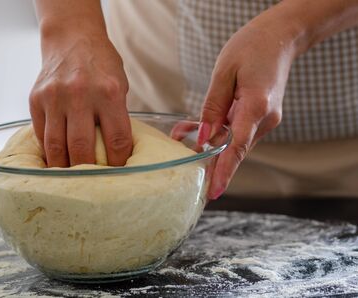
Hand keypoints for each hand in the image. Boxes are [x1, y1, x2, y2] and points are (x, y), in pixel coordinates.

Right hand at [29, 34, 132, 166]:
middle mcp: (80, 94)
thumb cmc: (101, 64)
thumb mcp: (119, 85)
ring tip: (70, 179)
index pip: (116, 140)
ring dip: (63, 168)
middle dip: (87, 172)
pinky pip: (41, 135)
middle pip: (81, 148)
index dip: (118, 163)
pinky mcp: (36, 99)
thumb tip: (115, 154)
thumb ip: (117, 116)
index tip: (118, 174)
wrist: (71, 39)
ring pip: (55, 146)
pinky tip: (56, 160)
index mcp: (109, 92)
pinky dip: (49, 151)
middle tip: (92, 184)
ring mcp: (54, 97)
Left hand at [198, 15, 297, 199]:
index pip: (238, 146)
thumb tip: (205, 137)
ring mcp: (266, 120)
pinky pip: (237, 131)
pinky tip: (195, 126)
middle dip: (209, 160)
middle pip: (235, 150)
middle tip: (186, 170)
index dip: (225, 171)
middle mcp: (265, 119)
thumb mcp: (224, 71)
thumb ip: (213, 106)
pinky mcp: (261, 117)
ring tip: (180, 134)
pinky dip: (218, 132)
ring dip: (208, 143)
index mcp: (256, 106)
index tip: (214, 191)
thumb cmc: (252, 47)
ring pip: (234, 142)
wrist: (280, 37)